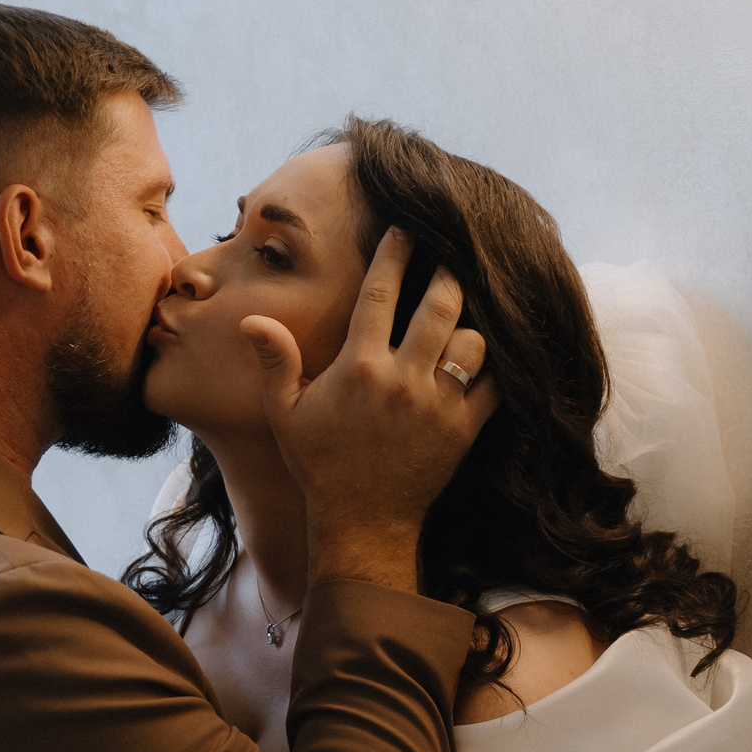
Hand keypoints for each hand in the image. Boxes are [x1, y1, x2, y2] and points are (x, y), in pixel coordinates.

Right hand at [241, 229, 496, 587]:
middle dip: (448, 272)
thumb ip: (276, 362)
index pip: (380, 292)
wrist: (363, 523)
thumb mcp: (286, 414)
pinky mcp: (464, 429)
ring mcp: (438, 404)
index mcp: (359, 367)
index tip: (404, 228)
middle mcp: (402, 379)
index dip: (395, 253)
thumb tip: (253, 319)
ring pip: (471, 341)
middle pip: (439, 304)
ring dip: (470, 323)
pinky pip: (495, 385)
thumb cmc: (320, 466)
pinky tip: (492, 354)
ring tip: (465, 314)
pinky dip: (497, 367)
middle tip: (452, 255)